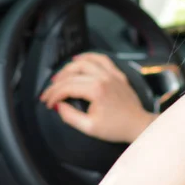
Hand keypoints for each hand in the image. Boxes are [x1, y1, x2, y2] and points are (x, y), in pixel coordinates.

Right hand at [39, 53, 156, 143]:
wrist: (137, 125)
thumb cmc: (116, 128)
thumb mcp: (89, 127)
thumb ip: (70, 116)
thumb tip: (58, 105)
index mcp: (96, 90)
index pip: (67, 87)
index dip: (53, 94)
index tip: (47, 102)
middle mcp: (103, 78)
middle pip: (72, 74)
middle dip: (56, 84)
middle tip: (48, 92)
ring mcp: (111, 74)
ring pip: (84, 62)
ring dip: (68, 68)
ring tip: (59, 77)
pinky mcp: (117, 74)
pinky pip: (102, 59)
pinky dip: (88, 56)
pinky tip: (78, 59)